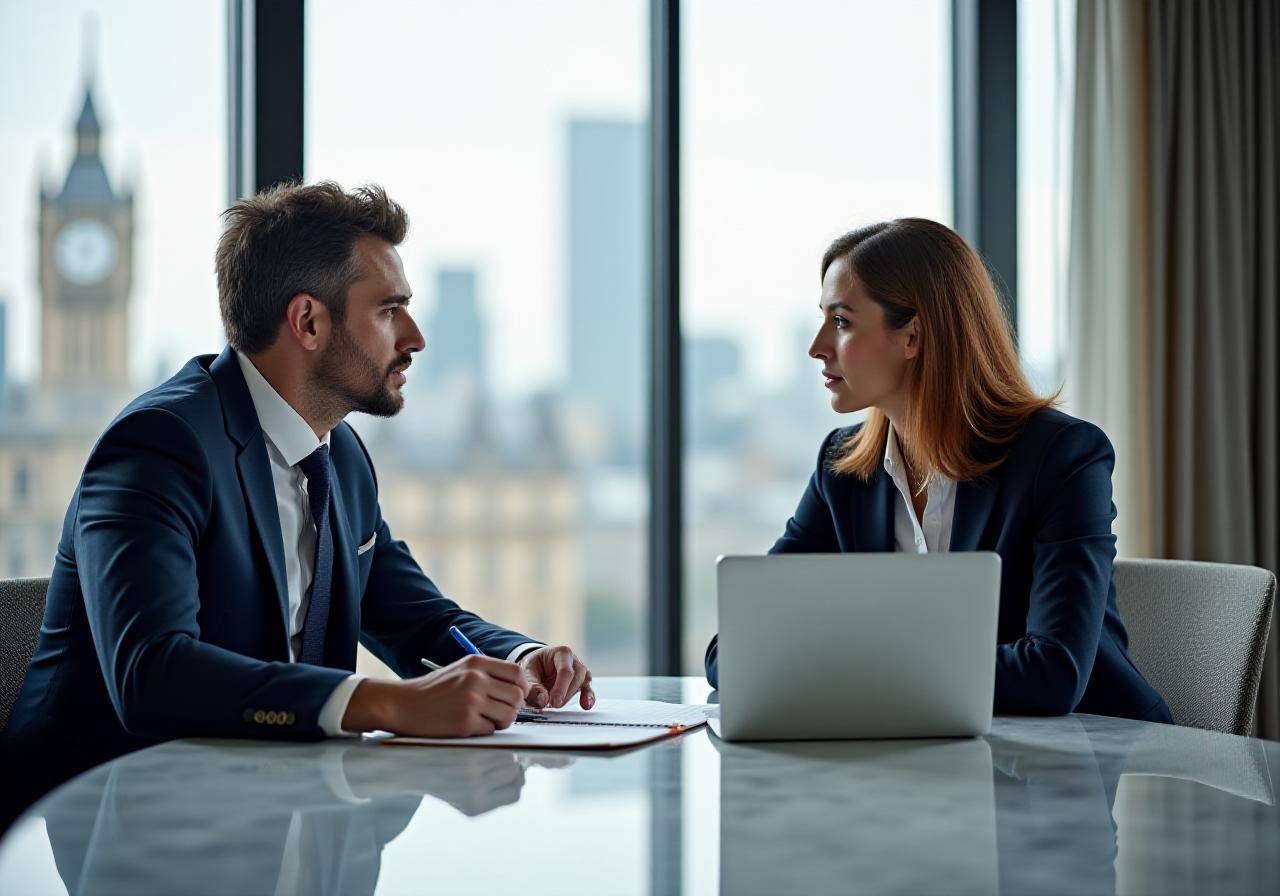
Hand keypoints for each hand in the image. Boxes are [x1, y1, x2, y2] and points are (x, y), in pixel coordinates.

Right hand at [342, 654, 529, 736]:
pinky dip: (484, 730)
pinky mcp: (465, 722)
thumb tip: (519, 689)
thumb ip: (489, 674)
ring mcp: (471, 701)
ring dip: (501, 721)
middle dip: (513, 707)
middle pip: (517, 696)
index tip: (516, 696)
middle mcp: (476, 679)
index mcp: (477, 663)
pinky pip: (491, 730)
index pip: (517, 673)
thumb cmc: (434, 690)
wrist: (404, 704)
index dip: (521, 687)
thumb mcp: (461, 670)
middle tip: (500, 712)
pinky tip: (468, 725)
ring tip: (485, 719)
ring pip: (509, 715)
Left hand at [517, 645, 594, 709]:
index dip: (560, 688)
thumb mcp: (527, 672)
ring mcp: (580, 671)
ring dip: (571, 696)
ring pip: (584, 682)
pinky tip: (585, 705)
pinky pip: (588, 689)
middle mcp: (574, 660)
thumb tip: (542, 701)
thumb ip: (533, 687)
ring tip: (558, 705)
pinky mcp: (582, 683)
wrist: (537, 665)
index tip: (553, 702)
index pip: (565, 670)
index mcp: (561, 653)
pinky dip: (588, 698)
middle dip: (566, 693)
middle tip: (553, 705)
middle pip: (577, 676)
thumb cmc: (534, 666)